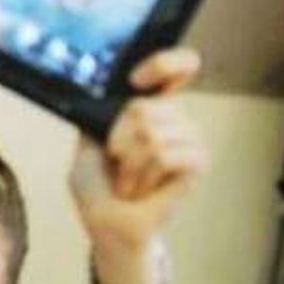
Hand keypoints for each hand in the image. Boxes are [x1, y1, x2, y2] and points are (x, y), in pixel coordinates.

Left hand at [69, 48, 207, 252]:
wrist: (106, 220)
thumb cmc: (96, 184)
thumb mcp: (86, 141)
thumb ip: (96, 113)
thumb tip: (97, 91)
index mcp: (147, 107)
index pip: (175, 68)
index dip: (164, 64)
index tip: (137, 79)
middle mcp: (172, 118)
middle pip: (144, 107)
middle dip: (118, 140)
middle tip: (117, 162)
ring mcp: (188, 138)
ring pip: (152, 134)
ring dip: (129, 164)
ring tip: (129, 179)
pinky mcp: (197, 162)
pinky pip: (166, 155)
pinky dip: (144, 175)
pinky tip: (143, 188)